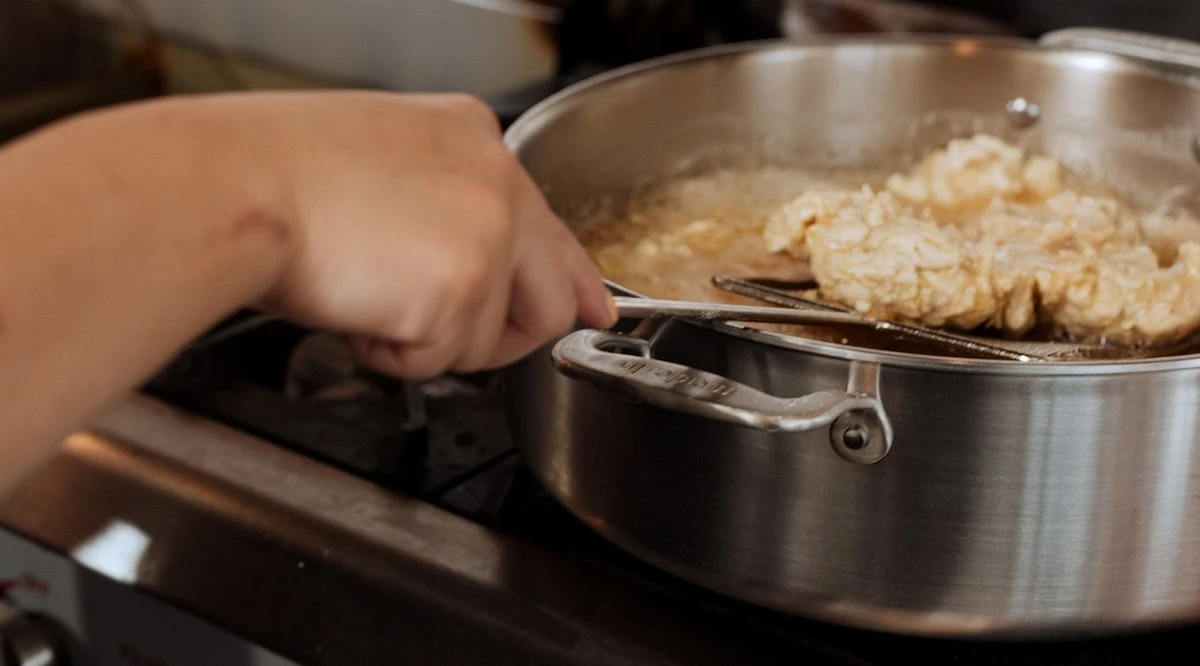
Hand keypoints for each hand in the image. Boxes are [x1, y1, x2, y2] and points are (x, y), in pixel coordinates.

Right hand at [230, 91, 615, 378]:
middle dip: (503, 337)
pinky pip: (440, 360)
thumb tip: (481, 264)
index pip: (549, 228)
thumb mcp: (380, 164)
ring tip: (364, 295)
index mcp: (473, 140)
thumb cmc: (272, 176)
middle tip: (441, 335)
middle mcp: (495, 181)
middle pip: (550, 297)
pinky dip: (392, 354)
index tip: (591, 309)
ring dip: (425, 340)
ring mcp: (486, 234)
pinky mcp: (462, 288)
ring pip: (488, 340)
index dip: (573, 281)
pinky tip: (354, 308)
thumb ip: (444, 208)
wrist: (228, 185)